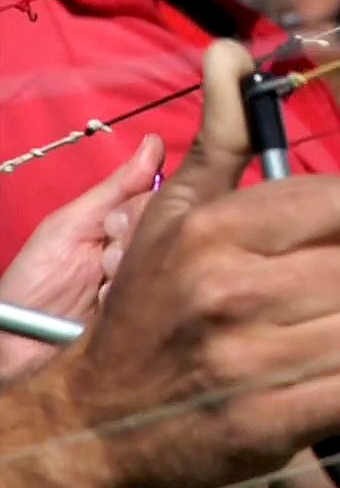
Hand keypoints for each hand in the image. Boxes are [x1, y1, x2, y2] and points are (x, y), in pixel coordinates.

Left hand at [0, 135, 161, 380]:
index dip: (145, 209)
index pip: (168, 199)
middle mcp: (153, 251)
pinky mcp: (159, 317)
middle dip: (134, 241)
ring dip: (132, 272)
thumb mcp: (70, 225)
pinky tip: (111, 306)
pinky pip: (168, 295)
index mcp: (134, 225)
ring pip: (173, 260)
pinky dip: (137, 299)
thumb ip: (115, 189)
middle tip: (104, 259)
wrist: (16, 344)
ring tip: (101, 288)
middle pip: (174, 228)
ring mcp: (157, 284)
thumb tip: (154, 144)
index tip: (114, 226)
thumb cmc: (35, 280)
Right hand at [34, 41, 339, 487]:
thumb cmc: (151, 309)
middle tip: (325, 306)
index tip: (323, 248)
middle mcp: (230, 290)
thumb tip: (230, 50)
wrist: (98, 424)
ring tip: (330, 348)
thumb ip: (219, 138)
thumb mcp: (174, 216)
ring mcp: (250, 362)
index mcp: (212, 230)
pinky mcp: (271, 425)